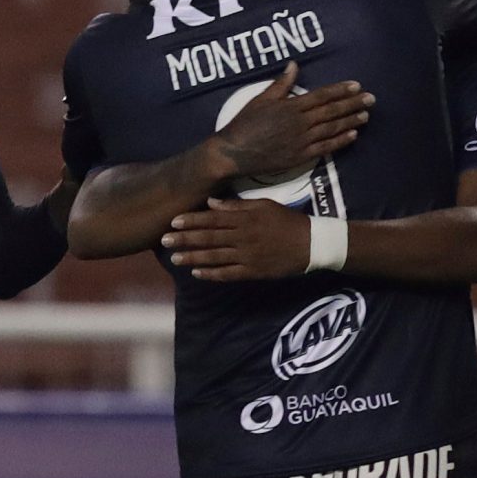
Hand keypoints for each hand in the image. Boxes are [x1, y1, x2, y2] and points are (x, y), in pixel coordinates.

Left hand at [164, 198, 320, 280]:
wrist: (312, 243)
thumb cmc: (286, 221)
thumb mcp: (264, 206)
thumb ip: (237, 206)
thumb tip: (211, 203)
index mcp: (245, 219)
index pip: (213, 218)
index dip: (192, 220)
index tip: (173, 221)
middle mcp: (243, 237)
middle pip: (209, 238)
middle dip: (185, 239)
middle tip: (163, 241)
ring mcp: (247, 256)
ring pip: (215, 257)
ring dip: (193, 258)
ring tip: (174, 258)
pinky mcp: (253, 272)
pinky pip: (228, 274)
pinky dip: (211, 274)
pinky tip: (196, 274)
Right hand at [207, 61, 371, 181]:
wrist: (232, 153)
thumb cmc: (243, 124)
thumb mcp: (260, 99)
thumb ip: (281, 83)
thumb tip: (294, 65)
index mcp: (290, 106)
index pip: (321, 96)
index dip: (340, 90)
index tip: (356, 86)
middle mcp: (299, 123)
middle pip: (331, 111)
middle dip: (353, 104)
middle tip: (371, 99)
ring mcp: (300, 141)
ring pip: (331, 128)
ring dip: (351, 121)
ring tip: (365, 115)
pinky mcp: (298, 157)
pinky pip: (324, 147)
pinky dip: (340, 141)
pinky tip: (352, 136)